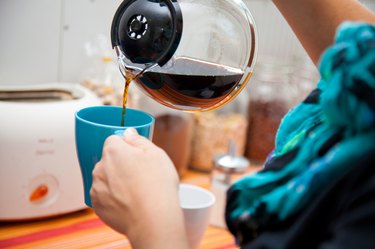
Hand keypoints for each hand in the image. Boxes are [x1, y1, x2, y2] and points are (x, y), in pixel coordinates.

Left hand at [90, 128, 187, 248]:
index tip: (137, 156)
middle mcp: (100, 168)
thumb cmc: (157, 185)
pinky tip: (129, 203)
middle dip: (121, 164)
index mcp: (113, 151)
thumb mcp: (156, 154)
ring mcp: (96, 188)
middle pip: (109, 160)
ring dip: (116, 181)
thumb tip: (128, 133)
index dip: (127, 147)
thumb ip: (138, 140)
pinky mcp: (97, 206)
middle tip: (140, 175)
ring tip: (136, 192)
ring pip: (106, 179)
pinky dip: (113, 198)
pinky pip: (104, 196)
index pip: (114, 140)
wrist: (153, 219)